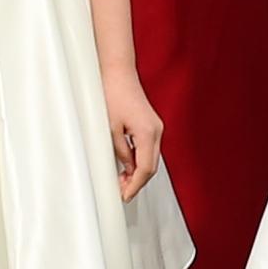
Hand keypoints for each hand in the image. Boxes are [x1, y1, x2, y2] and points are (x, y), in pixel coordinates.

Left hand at [103, 78, 165, 202]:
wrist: (118, 72)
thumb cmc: (112, 94)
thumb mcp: (110, 129)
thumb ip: (121, 152)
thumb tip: (127, 169)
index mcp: (148, 133)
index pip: (145, 169)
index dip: (135, 186)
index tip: (125, 196)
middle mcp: (157, 131)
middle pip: (151, 166)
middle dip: (137, 182)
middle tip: (122, 192)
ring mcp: (156, 127)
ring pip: (151, 158)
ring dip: (138, 171)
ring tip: (122, 182)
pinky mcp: (151, 124)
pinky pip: (149, 148)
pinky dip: (140, 160)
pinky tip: (127, 165)